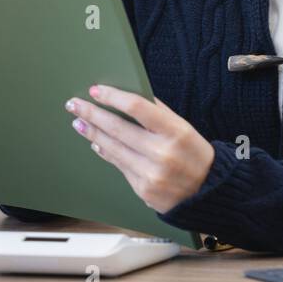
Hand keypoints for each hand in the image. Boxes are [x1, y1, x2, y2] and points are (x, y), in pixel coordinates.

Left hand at [65, 85, 215, 213]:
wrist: (208, 192)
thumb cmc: (194, 153)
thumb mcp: (183, 127)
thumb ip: (157, 113)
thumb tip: (126, 97)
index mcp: (176, 131)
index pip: (138, 107)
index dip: (114, 97)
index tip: (96, 90)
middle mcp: (162, 153)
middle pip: (118, 128)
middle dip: (92, 114)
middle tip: (74, 104)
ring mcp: (151, 174)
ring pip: (113, 148)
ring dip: (92, 133)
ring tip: (79, 122)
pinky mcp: (143, 189)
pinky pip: (118, 165)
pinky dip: (105, 152)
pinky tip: (96, 143)